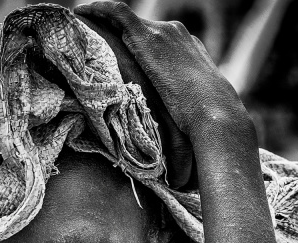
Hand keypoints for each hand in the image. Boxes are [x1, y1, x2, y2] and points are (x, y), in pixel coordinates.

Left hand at [75, 11, 194, 187]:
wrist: (216, 116)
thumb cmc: (208, 129)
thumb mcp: (191, 120)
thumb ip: (179, 124)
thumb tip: (177, 171)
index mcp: (190, 53)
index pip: (160, 42)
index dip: (138, 48)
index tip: (119, 55)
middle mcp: (178, 36)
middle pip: (141, 27)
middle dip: (116, 31)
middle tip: (90, 37)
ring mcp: (164, 34)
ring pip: (127, 18)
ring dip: (103, 20)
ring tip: (80, 23)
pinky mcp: (149, 37)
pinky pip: (119, 12)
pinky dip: (100, 9)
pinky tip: (81, 11)